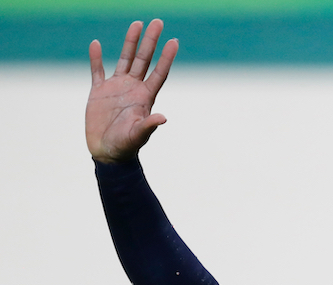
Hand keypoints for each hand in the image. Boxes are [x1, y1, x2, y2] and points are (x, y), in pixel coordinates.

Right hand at [86, 19, 177, 162]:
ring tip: (137, 24)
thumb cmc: (125, 146)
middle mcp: (133, 88)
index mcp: (145, 97)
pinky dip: (96, 58)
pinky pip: (97, 70)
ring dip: (131, 42)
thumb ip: (149, 126)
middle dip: (151, 41)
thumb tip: (163, 118)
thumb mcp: (138, 136)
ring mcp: (117, 88)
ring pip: (125, 59)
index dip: (167, 57)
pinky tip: (97, 44)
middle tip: (158, 22)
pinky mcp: (99, 91)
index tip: (174, 41)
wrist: (107, 152)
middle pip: (144, 60)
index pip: (159, 72)